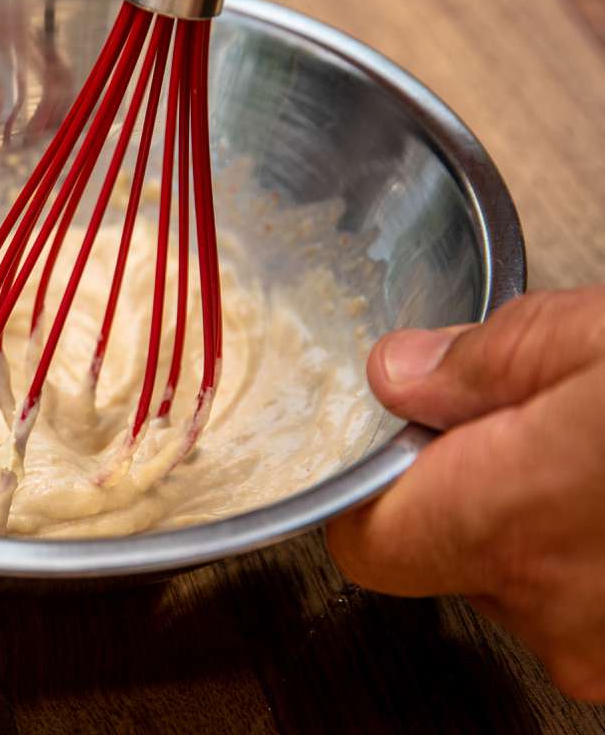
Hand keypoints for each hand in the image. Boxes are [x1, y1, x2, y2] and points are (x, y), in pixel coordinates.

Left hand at [326, 288, 604, 701]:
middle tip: (527, 426)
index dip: (369, 492)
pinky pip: (597, 601)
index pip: (364, 542)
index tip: (394, 444)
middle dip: (475, 494)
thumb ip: (479, 361)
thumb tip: (397, 373)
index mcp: (498, 525)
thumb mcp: (592, 339)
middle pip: (451, 559)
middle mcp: (550, 607)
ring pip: (534, 583)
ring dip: (550, 526)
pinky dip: (600, 553)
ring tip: (593, 452)